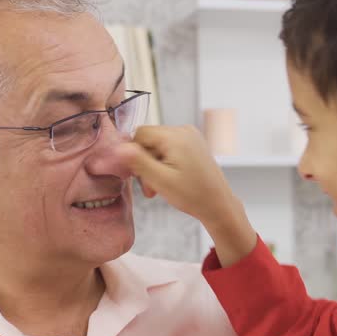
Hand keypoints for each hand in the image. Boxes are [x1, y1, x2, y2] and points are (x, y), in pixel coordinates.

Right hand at [115, 126, 257, 265]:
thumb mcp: (160, 180)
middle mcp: (184, 130)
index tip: (138, 176)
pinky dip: (165, 163)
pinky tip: (169, 179)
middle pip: (149, 140)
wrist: (218, 205)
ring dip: (154, 166)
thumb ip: (138, 161)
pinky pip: (169, 148)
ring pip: (158, 146)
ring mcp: (190, 136)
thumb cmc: (193, 195)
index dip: (134, 154)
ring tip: (160, 186)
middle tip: (150, 187)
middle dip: (145, 163)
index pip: (140, 133)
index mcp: (176, 136)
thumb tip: (117, 146)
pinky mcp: (193, 144)